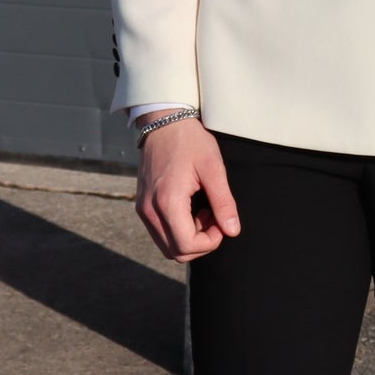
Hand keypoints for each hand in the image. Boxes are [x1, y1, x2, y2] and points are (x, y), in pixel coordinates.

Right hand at [134, 114, 240, 261]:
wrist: (164, 122)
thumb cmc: (190, 142)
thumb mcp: (213, 169)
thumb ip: (223, 202)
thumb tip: (232, 231)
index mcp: (167, 202)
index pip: (187, 246)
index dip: (210, 242)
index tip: (222, 222)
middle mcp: (149, 210)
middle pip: (176, 252)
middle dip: (201, 243)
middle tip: (214, 217)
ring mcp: (143, 208)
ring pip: (167, 245)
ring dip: (189, 238)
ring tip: (203, 212)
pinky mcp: (142, 205)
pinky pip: (161, 232)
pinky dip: (178, 230)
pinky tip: (191, 209)